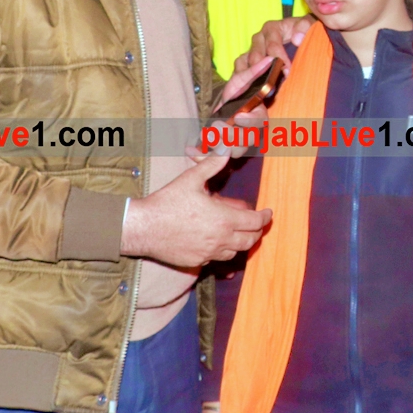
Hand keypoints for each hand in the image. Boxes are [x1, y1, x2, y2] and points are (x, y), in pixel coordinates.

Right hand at [123, 152, 271, 268]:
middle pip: (250, 240)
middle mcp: (221, 239)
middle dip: (257, 231)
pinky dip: (222, 250)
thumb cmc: (167, 203)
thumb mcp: (191, 179)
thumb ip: (212, 165)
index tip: (268, 213)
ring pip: (235, 252)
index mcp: (224, 219)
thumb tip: (226, 150)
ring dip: (240, 242)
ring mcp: (209, 253)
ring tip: (237, 232)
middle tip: (256, 224)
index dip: (265, 217)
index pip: (255, 222)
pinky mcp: (197, 262)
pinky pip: (217, 259)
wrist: (144, 228)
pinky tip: (216, 241)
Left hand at [191, 56, 274, 161]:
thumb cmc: (237, 92)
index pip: (259, 123)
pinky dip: (201, 155)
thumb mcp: (242, 79)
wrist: (224, 104)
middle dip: (231, 136)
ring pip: (230, 153)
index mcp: (258, 118)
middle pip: (245, 143)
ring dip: (217, 146)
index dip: (250, 122)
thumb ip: (255, 71)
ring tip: (205, 135)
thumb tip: (270, 59)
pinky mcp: (221, 149)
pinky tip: (189, 150)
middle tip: (217, 126)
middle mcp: (250, 134)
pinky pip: (213, 158)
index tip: (239, 116)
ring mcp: (235, 144)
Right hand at [240, 18, 311, 82]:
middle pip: (256, 56)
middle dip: (265, 71)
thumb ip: (305, 27)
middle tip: (275, 84)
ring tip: (261, 89)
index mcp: (271, 28)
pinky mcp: (247, 60)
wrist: (299, 38)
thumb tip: (297, 39)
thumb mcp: (309, 24)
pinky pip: (240, 68)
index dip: (279, 58)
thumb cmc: (303, 32)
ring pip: (245, 62)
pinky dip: (243, 78)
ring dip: (252, 76)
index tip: (288, 71)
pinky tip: (250, 89)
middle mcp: (259, 38)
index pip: (272, 45)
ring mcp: (251, 49)